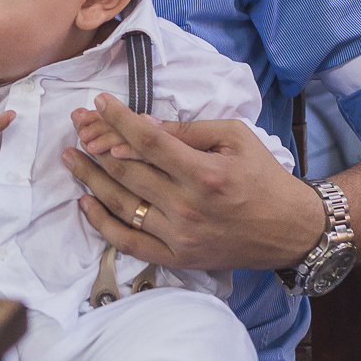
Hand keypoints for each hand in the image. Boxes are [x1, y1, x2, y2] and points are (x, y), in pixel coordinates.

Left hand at [65, 94, 323, 270]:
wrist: (290, 230)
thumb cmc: (263, 177)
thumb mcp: (236, 138)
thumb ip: (189, 131)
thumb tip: (145, 124)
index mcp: (205, 173)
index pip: (148, 142)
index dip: (118, 120)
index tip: (98, 102)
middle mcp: (188, 207)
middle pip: (128, 170)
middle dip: (97, 142)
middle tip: (77, 124)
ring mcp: (179, 236)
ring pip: (121, 204)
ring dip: (90, 177)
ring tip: (70, 156)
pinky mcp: (177, 258)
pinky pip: (128, 242)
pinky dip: (102, 223)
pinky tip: (85, 201)